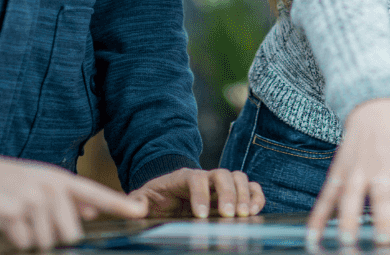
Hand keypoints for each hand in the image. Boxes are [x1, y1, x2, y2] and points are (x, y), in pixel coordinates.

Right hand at [0, 151, 148, 249]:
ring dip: (30, 239)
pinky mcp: (11, 215)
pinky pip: (23, 244)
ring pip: (46, 241)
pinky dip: (13, 241)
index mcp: (57, 179)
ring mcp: (30, 200)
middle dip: (52, 236)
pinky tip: (3, 224)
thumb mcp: (37, 182)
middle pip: (70, 233)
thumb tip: (92, 209)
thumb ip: (66, 198)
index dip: (119, 204)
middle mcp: (48, 188)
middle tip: (31, 223)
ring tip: (16, 221)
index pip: (94, 192)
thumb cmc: (0, 182)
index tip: (140, 210)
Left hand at [128, 168, 264, 218]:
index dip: (201, 195)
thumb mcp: (143, 200)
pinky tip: (255, 210)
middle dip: (228, 194)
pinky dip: (256, 196)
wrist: (168, 194)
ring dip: (244, 194)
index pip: (195, 178)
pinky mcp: (232, 193)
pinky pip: (250, 188)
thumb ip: (137, 203)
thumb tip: (133, 208)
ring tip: (244, 214)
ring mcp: (219, 184)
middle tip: (229, 215)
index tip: (201, 215)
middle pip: (222, 174)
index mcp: (182, 177)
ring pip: (238, 178)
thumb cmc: (156, 199)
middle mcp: (205, 177)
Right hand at [306, 98, 389, 247]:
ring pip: (352, 194)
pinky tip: (313, 234)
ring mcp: (357, 168)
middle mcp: (382, 169)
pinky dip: (318, 215)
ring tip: (346, 238)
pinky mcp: (339, 169)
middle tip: (383, 241)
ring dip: (349, 217)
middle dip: (384, 219)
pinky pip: (327, 194)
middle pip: (383, 196)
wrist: (377, 104)